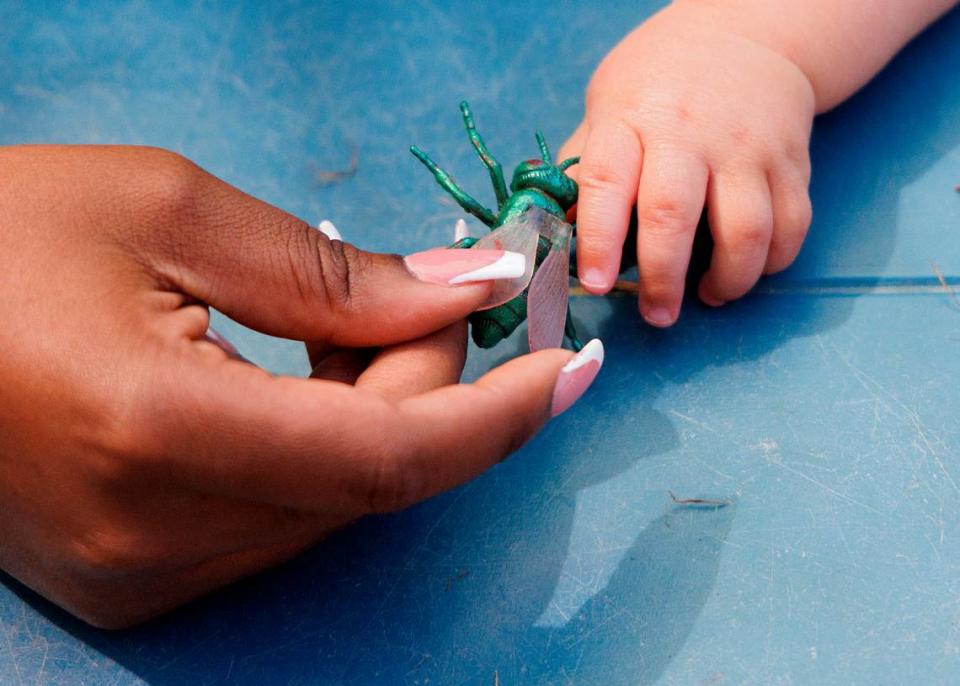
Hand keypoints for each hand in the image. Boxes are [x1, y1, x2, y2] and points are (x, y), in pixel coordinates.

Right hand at [0, 145, 601, 627]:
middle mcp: (150, 534)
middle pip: (373, 479)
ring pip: (335, 506)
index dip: (496, 414)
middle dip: (433, 386)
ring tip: (347, 325)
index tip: (570, 366)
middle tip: (432, 297)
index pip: (388, 458)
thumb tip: (468, 295)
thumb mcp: (172, 213)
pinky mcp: (128, 578)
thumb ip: (338, 275)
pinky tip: (305, 379)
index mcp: (154, 432)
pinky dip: (326, 451)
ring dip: (380, 416)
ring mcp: (136, 574)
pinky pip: (280, 520)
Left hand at [560, 2, 815, 325]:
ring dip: (728, 280)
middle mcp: (689, 132)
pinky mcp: (791, 161)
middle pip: (673, 214)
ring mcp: (746, 146)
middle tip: (656, 314)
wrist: (745, 34)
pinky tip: (746, 270)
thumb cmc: (659, 84)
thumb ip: (585, 169)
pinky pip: (791, 225)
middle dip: (662, 278)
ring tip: (707, 296)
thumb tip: (556, 235)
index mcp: (631, 119)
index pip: (607, 183)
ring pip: (746, 229)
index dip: (598, 240)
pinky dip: (772, 262)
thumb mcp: (606, 107)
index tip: (595, 283)